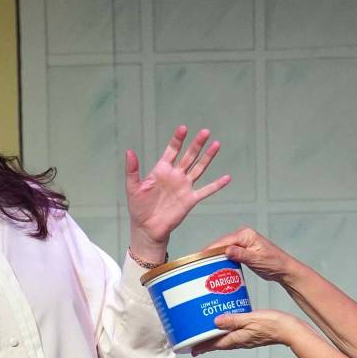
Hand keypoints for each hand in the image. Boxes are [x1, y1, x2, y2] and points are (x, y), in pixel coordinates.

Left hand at [125, 126, 230, 260]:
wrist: (147, 228)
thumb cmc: (138, 207)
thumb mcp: (133, 187)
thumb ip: (132, 170)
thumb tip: (129, 151)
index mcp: (161, 170)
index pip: (172, 150)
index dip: (177, 140)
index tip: (183, 129)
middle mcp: (175, 175)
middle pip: (189, 156)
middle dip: (197, 144)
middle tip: (205, 131)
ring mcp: (184, 187)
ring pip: (199, 168)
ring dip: (208, 157)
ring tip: (216, 144)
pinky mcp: (190, 200)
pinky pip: (206, 191)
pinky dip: (216, 185)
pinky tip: (227, 178)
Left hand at [191, 309, 301, 354]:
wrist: (290, 330)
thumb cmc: (273, 324)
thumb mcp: (251, 319)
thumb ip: (233, 320)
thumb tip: (215, 322)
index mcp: (238, 338)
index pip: (215, 344)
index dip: (202, 347)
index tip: (191, 350)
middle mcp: (241, 341)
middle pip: (219, 344)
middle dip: (206, 344)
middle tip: (195, 344)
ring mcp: (247, 339)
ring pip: (227, 340)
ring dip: (216, 339)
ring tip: (207, 334)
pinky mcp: (253, 335)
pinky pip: (235, 335)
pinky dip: (227, 333)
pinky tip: (228, 326)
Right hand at [205, 227, 298, 283]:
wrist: (283, 269)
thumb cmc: (274, 263)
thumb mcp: (256, 259)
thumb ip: (241, 254)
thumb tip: (226, 250)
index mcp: (246, 235)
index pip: (224, 241)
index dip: (211, 249)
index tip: (200, 257)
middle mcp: (243, 236)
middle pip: (222, 244)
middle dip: (211, 253)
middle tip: (199, 263)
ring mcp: (243, 242)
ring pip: (224, 248)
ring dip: (216, 256)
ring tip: (204, 265)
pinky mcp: (243, 250)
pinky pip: (229, 252)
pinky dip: (223, 259)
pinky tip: (216, 266)